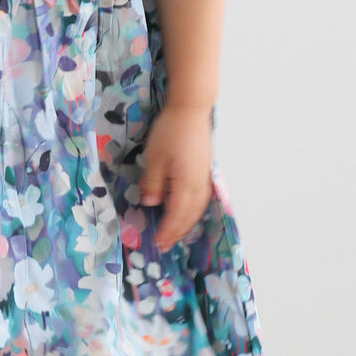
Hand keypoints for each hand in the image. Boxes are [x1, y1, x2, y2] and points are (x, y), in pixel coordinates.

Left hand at [138, 103, 212, 250]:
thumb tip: (151, 203)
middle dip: (176, 233)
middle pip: (189, 216)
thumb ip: (153, 183)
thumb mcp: (154, 158)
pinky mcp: (205, 171)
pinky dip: (193, 212)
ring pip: (197, 209)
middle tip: (164, 245)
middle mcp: (198, 186)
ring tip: (175, 234)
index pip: (175, 215)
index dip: (166, 231)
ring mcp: (204, 178)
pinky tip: (186, 212)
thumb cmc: (170, 132)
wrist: (191, 109)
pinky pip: (200, 200)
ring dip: (186, 224)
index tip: (156, 243)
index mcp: (185, 185)